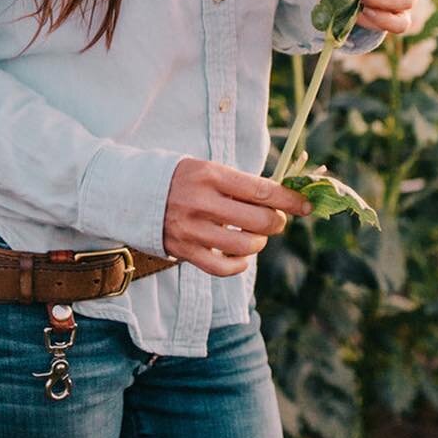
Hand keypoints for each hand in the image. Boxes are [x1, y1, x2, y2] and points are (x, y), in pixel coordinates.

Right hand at [161, 159, 311, 276]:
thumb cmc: (181, 179)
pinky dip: (239, 264)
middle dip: (275, 222)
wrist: (132, 194)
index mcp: (210, 175)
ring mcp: (192, 229)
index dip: (289, 200)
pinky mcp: (184, 251)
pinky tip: (241, 256)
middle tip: (274, 220)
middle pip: (258, 220)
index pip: (261, 190)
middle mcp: (201, 202)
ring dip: (259, 243)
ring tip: (255, 237)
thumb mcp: (208, 169)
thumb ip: (239, 184)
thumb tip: (281, 200)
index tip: (306, 206)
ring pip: (244, 245)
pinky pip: (222, 268)